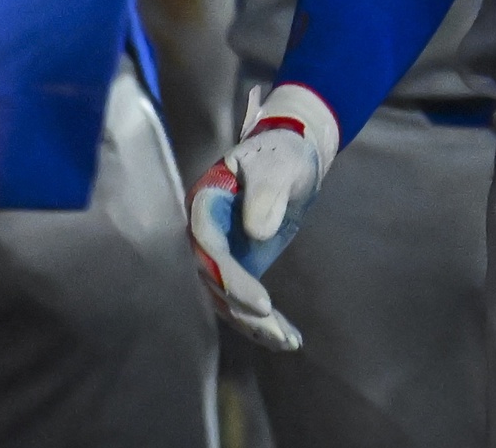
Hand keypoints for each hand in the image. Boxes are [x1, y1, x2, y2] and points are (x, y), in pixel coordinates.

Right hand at [189, 83, 337, 351]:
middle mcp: (203, 234)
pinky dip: (265, 322)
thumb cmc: (283, 154)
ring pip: (226, 299)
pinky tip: (289, 339)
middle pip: (212, 280)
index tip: (261, 302)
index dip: (228, 277)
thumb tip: (256, 232)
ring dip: (255, 324)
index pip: (207, 247)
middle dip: (241, 308)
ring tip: (288, 341)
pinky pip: (243, 300)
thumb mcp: (279, 164)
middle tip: (275, 330)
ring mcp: (219, 255)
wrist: (291, 158)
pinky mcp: (237, 269)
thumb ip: (267, 192)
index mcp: (204, 203)